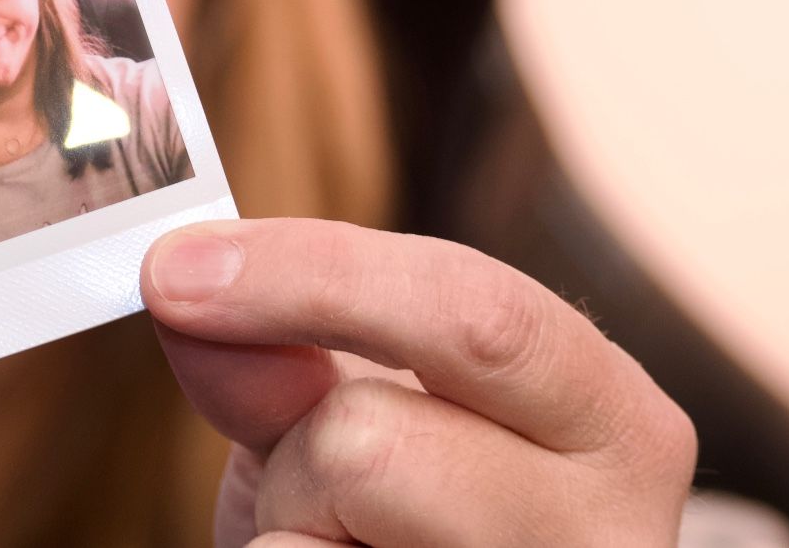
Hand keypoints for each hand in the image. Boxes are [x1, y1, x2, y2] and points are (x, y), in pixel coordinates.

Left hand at [140, 218, 697, 546]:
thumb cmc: (411, 519)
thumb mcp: (363, 416)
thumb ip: (287, 357)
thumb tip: (186, 290)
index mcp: (610, 416)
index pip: (474, 312)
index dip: (313, 275)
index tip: (174, 267)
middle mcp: (613, 530)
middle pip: (375, 441)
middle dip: (296, 440)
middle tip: (272, 450)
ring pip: (320, 535)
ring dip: (289, 523)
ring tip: (342, 541)